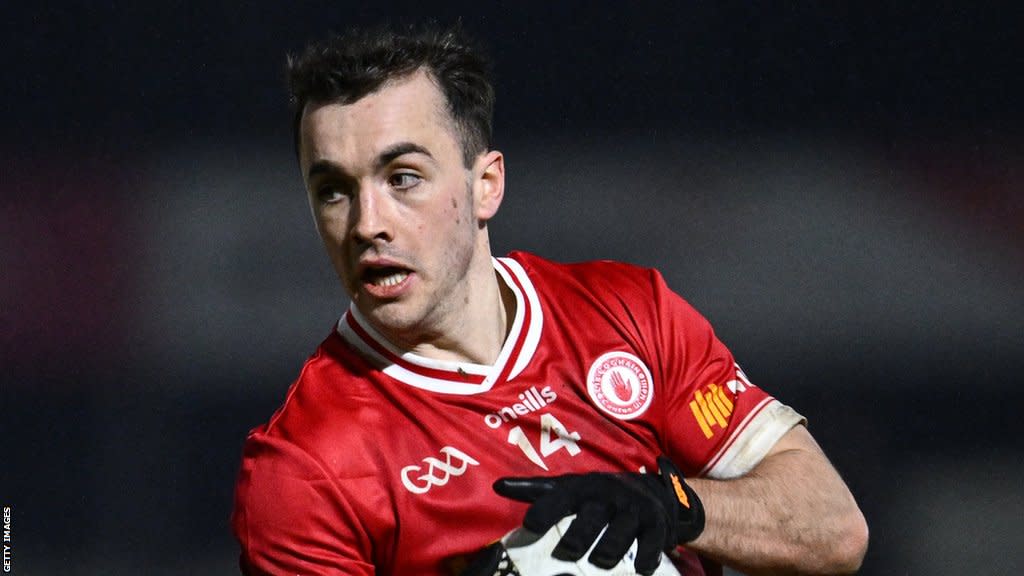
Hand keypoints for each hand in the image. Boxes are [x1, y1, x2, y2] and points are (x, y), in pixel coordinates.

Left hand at [492, 457, 703, 575]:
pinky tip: (641, 568)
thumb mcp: (568, 488)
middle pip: (593, 515)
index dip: (546, 510)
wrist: (650, 491)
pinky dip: (648, 553)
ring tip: (600, 563)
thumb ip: (535, 490)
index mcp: (583, 487)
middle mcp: (607, 495)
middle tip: (565, 553)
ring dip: (611, 547)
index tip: (530, 525)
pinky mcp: (655, 522)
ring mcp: (632, 508)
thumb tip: (497, 486)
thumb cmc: (597, 495)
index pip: (561, 496)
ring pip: (622, 528)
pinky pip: (653, 539)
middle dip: (579, 533)